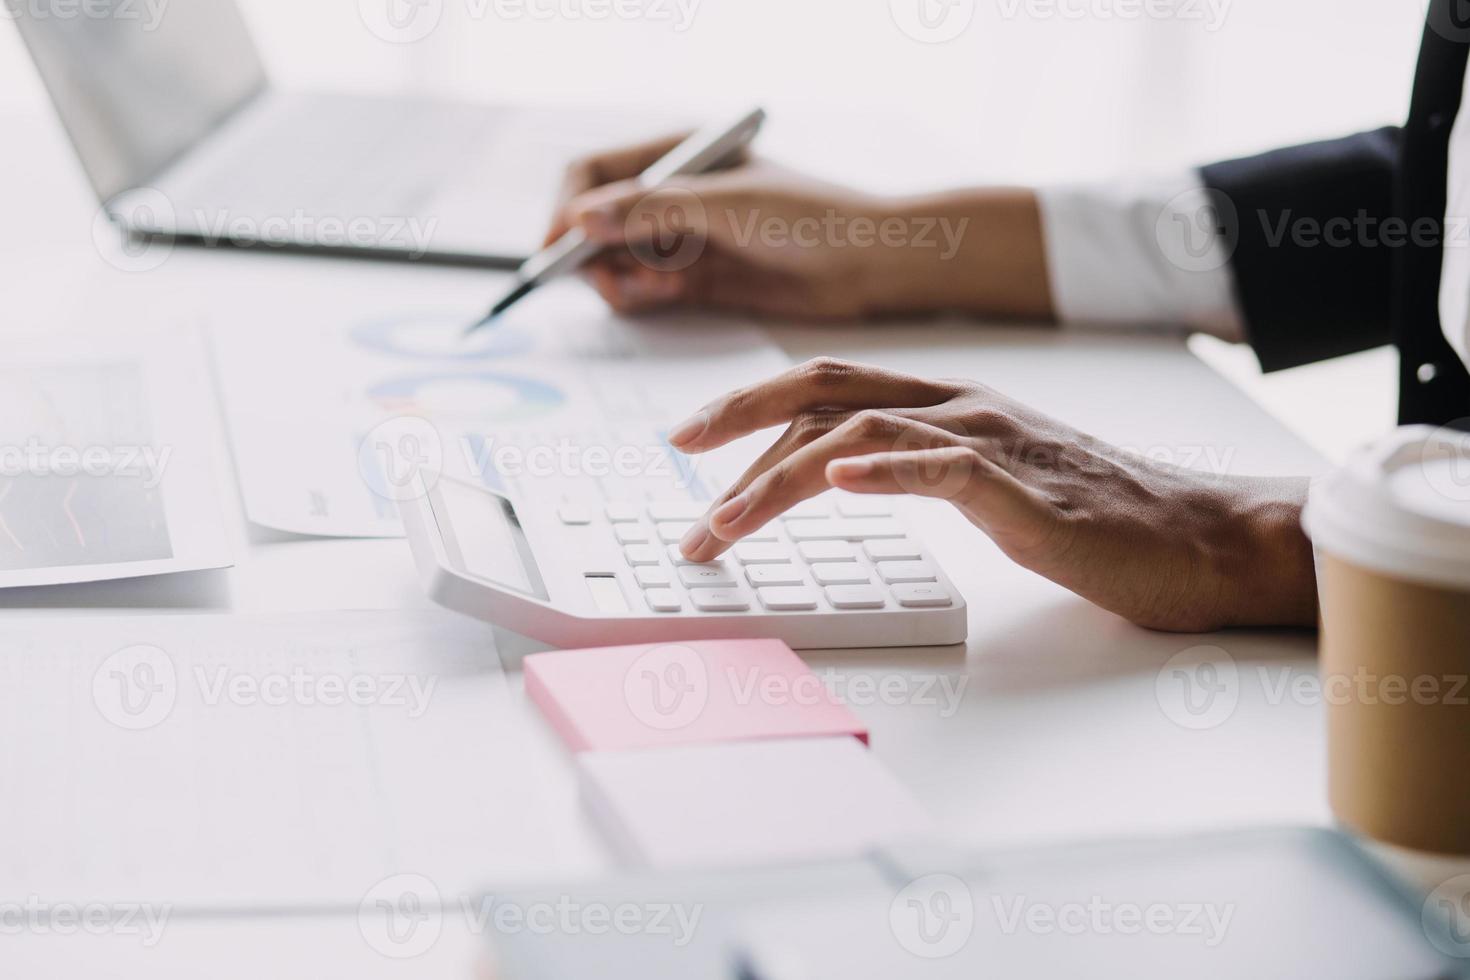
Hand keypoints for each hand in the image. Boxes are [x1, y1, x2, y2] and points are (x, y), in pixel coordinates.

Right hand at [547, 135, 1052, 320]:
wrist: (872, 263)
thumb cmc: (812, 217)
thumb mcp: (728, 206)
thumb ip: (653, 210)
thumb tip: (581, 219)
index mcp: (678, 153)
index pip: (593, 172)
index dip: (567, 207)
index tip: (560, 248)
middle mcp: (672, 193)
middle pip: (594, 220)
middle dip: (589, 250)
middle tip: (606, 276)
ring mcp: (682, 239)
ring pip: (613, 260)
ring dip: (617, 276)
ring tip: (654, 284)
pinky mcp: (695, 280)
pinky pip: (642, 289)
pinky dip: (640, 295)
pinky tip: (665, 292)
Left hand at [669, 358, 1317, 631]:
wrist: (1196, 538)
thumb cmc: (1092, 519)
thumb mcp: (987, 484)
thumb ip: (921, 469)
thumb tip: (844, 480)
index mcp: (947, 404)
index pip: (828, 387)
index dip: (752, 403)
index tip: (694, 434)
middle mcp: (959, 407)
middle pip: (824, 393)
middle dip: (737, 422)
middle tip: (676, 455)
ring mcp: (991, 442)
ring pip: (860, 437)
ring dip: (776, 481)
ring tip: (720, 522)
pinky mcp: (1024, 489)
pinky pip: (942, 469)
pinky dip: (884, 471)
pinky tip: (834, 480)